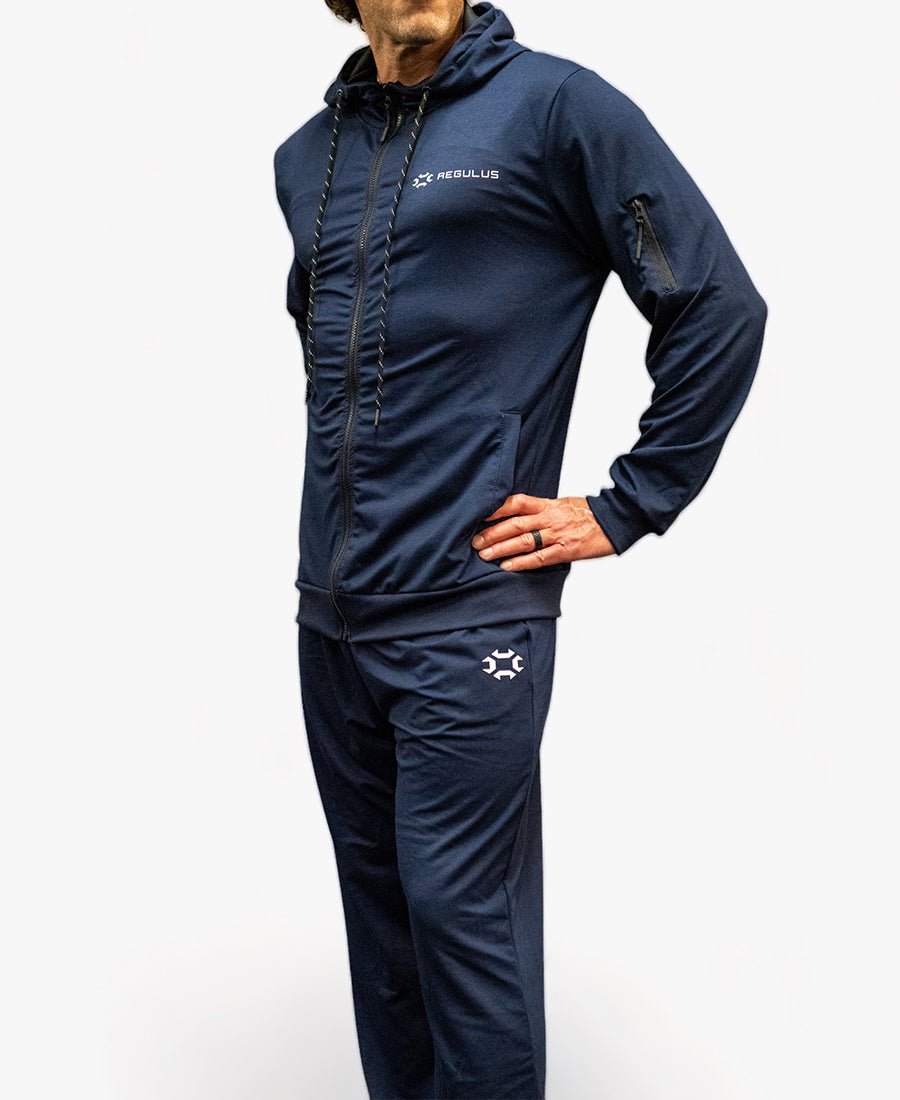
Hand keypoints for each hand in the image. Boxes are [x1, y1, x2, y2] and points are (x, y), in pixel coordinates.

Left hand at [471, 494, 616, 569]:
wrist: (616, 520)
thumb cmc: (589, 513)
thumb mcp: (563, 504)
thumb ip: (542, 509)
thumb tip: (519, 515)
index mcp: (548, 504)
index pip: (517, 502)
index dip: (496, 508)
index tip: (479, 514)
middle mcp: (550, 518)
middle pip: (515, 524)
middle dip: (492, 533)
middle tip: (474, 541)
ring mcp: (557, 535)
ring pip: (523, 542)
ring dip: (501, 549)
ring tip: (484, 554)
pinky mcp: (565, 551)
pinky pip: (539, 558)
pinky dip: (522, 563)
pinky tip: (507, 566)